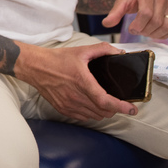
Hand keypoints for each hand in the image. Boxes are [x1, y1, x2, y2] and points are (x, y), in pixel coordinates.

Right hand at [15, 42, 136, 121]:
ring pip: (95, 116)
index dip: (122, 107)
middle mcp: (76, 97)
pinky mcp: (63, 109)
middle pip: (103, 112)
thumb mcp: (81, 51)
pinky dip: (91, 114)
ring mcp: (69, 105)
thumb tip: (118, 53)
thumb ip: (102, 49)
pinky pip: (83, 117)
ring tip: (106, 103)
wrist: (35, 67)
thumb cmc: (56, 59)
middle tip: (120, 102)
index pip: (106, 101)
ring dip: (103, 112)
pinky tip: (91, 105)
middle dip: (115, 109)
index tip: (132, 108)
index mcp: (83, 82)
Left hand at [101, 0, 167, 38]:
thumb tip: (106, 24)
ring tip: (144, 31)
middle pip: (156, 22)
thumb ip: (114, 13)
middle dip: (144, 30)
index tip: (131, 29)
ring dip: (154, 34)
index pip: (146, 13)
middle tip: (136, 30)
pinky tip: (153, 32)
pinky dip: (164, 35)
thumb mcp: (119, 3)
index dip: (138, 25)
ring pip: (166, 27)